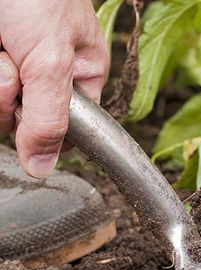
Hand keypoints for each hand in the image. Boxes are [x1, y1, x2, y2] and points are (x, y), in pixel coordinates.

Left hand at [0, 0, 108, 177]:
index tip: (32, 105)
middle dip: (6, 91)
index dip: (41, 127)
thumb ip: (51, 119)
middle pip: (16, 118)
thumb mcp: (51, 59)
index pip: (63, 129)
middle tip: (10, 54)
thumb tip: (45, 168)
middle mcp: (42, 73)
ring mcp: (7, 65)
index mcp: (78, 74)